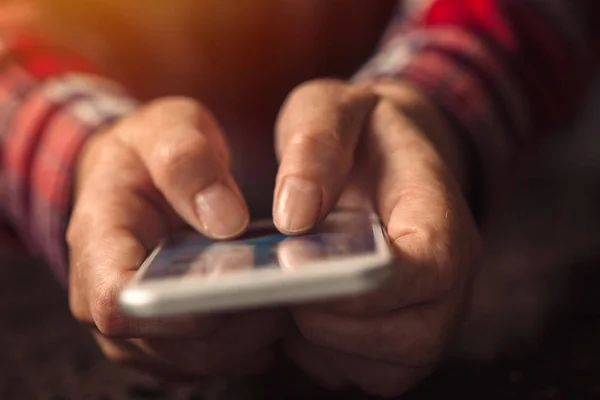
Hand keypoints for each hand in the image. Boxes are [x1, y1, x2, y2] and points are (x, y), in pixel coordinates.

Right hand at [67, 97, 289, 379]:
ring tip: (286, 284)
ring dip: (254, 328)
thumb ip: (188, 163)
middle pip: (177, 342)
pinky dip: (256, 335)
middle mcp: (113, 300)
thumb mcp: (165, 129)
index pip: (118, 301)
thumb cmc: (147, 153)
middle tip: (284, 277)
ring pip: (208, 357)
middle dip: (237, 316)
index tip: (238, 274)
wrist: (138, 179)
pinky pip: (224, 357)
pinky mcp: (176, 342)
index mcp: (99, 246)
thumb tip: (226, 220)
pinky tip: (276, 298)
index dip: (178, 304)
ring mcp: (144, 328)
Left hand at [272, 80, 481, 396]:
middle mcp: (447, 276)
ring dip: (326, 344)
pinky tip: (301, 313)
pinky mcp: (400, 338)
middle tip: (284, 282)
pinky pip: (364, 374)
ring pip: (389, 368)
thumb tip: (295, 216)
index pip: (431, 268)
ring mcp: (429, 313)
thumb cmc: (363, 134)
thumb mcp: (335, 106)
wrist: (387, 157)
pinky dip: (323, 355)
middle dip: (334, 323)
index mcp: (441, 214)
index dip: (367, 283)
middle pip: (413, 338)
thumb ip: (317, 143)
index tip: (297, 261)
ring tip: (290, 295)